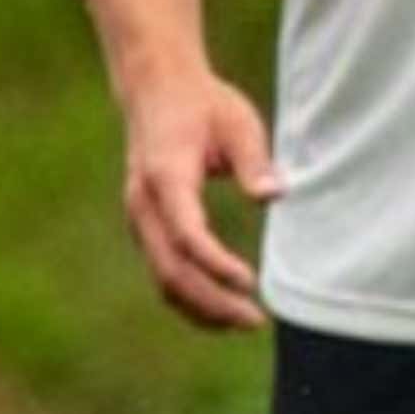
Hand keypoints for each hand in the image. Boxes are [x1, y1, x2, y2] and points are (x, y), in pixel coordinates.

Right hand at [114, 67, 283, 331]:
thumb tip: (275, 196)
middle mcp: (143, 205)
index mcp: (165, 177)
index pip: (186, 234)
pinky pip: (163, 271)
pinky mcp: (146, 227)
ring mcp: (140, 220)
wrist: (156, 91)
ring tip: (244, 322)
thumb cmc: (204, 106)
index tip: (249, 283)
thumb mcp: (238, 122)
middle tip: (256, 319)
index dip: (215, 264)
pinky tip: (222, 308)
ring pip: (162, 279)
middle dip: (212, 302)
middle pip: (170, 270)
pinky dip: (190, 296)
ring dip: (201, 308)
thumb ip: (254, 162)